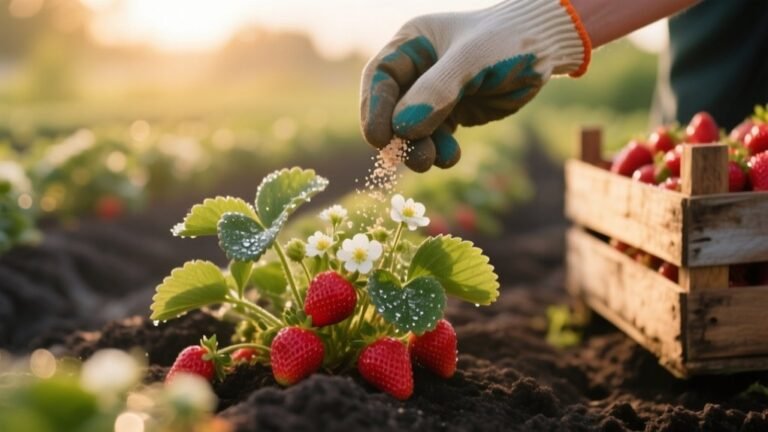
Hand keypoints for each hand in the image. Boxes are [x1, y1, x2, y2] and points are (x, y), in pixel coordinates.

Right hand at [360, 0, 589, 171]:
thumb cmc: (508, 41)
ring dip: (419, 148)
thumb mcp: (473, 59)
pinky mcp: (450, 113)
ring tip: (432, 160)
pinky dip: (439, 151)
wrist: (546, 49)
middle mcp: (417, 70)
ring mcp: (432, 94)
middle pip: (392, 108)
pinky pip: (435, 138)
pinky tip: (451, 156)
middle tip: (411, 158)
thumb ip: (438, 90)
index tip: (379, 139)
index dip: (375, 109)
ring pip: (412, 129)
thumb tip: (402, 128)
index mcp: (412, 45)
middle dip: (399, 136)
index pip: (381, 77)